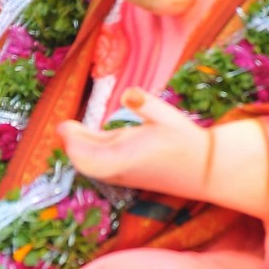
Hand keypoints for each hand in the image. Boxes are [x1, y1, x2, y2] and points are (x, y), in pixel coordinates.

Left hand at [59, 89, 210, 197]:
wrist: (205, 171)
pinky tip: (90, 137)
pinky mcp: (129, 174)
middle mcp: (121, 170)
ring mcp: (124, 175)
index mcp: (126, 158)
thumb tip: (128, 93)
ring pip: (92, 166)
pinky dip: (92, 152)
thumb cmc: (187, 142)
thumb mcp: (168, 117)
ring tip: (72, 130)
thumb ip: (146, 104)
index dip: (72, 143)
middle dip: (72, 144)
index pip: (87, 157)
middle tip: (65, 126)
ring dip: (81, 149)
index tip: (63, 126)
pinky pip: (102, 166)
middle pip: (84, 163)